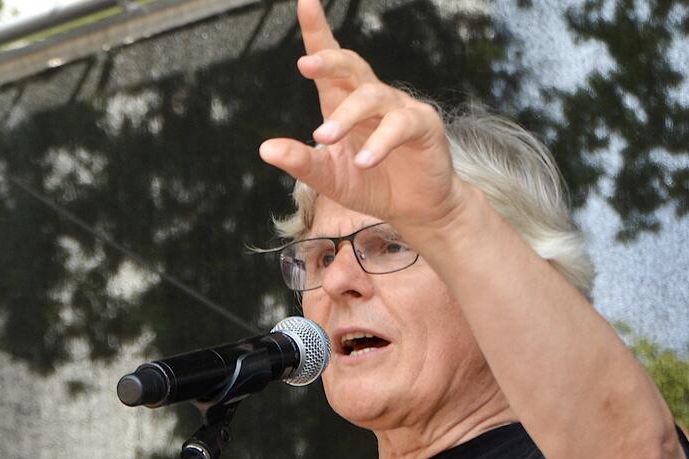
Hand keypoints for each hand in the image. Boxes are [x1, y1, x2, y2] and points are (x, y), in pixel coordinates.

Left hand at [258, 0, 469, 231]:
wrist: (414, 209)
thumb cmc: (370, 184)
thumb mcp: (329, 178)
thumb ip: (301, 162)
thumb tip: (265, 148)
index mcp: (344, 102)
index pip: (330, 62)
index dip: (317, 30)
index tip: (305, 2)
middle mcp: (371, 97)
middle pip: (351, 66)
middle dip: (329, 60)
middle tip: (306, 64)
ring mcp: (399, 108)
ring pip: (371, 97)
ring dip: (346, 116)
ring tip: (325, 137)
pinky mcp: (423, 125)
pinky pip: (399, 125)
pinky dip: (379, 143)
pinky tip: (364, 161)